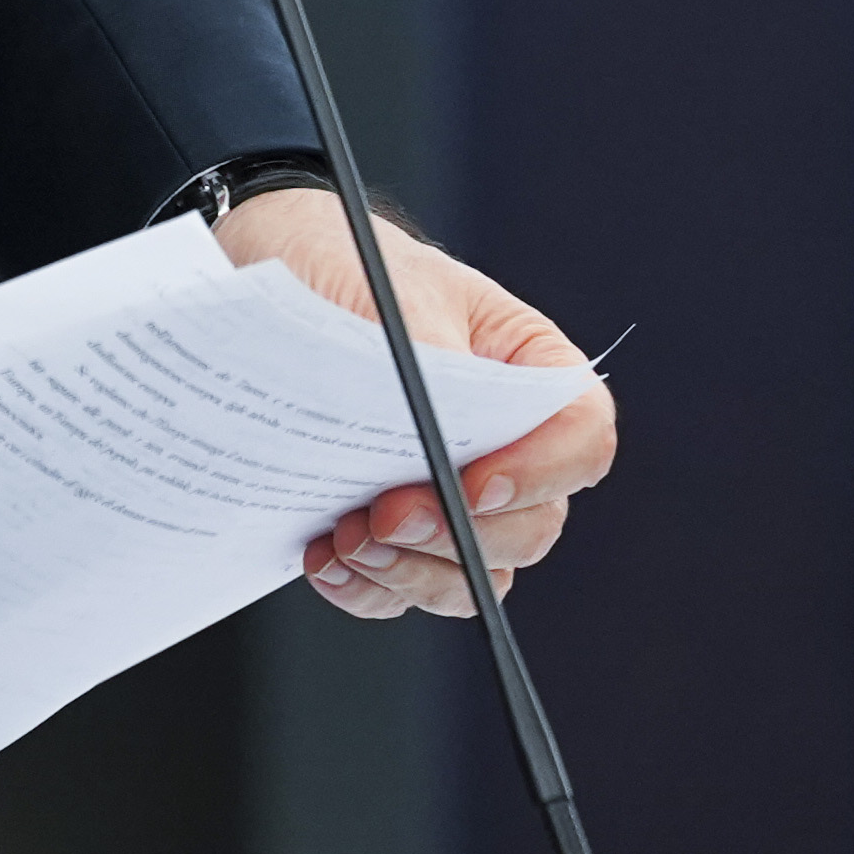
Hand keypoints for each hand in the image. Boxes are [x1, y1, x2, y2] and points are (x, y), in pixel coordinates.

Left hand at [211, 189, 619, 621]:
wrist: (271, 269)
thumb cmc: (346, 264)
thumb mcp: (393, 295)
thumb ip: (429, 366)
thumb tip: (433, 442)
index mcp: (531, 371)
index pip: (582, 438)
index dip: (542, 473)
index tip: (473, 483)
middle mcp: (508, 444)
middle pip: (531, 525)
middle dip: (460, 536)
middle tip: (386, 516)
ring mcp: (455, 494)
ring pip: (475, 575)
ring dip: (414, 573)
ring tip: (347, 537)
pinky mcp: (398, 529)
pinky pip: (408, 589)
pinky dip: (372, 589)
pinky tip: (325, 560)